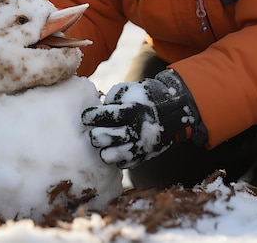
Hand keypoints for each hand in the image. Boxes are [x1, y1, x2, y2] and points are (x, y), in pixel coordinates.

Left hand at [81, 70, 204, 168]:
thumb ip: (111, 99)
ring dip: (103, 149)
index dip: (90, 116)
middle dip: (94, 134)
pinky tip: (116, 148)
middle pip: (100, 138)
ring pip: (108, 156)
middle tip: (94, 131)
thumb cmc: (142, 99)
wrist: (170, 112)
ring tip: (104, 143)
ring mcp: (137, 146)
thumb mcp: (127, 92)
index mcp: (128, 111)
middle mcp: (132, 130)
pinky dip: (117, 158)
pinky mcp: (141, 157)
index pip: (101, 116)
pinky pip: (122, 164)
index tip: (86, 116)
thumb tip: (95, 110)